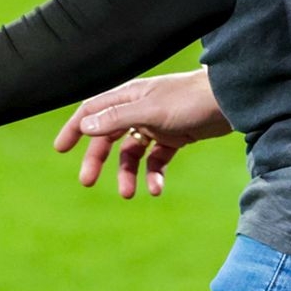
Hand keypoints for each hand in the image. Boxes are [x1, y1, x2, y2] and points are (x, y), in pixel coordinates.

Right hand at [53, 68, 232, 199]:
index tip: (60, 149)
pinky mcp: (174, 136)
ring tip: (128, 194)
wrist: (230, 102)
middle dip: (97, 158)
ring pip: (132, 152)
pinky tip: (157, 188)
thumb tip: (85, 125)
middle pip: (108, 135)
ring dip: (127, 173)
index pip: (93, 110)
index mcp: (128, 96)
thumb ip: (116, 118)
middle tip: (86, 182)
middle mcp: (139, 108)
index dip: (75, 127)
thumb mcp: (149, 111)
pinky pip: (156, 159)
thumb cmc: (189, 100)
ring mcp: (156, 123)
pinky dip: (153, 174)